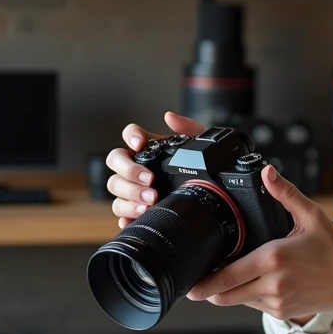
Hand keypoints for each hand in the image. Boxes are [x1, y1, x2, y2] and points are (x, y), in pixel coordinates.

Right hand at [106, 112, 205, 228]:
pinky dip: (126, 215)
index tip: (140, 144)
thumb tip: (170, 117)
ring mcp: (134, 187)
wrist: (216, 193)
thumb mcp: (201, 146)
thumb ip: (188, 128)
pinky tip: (137, 216)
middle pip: (115, 161)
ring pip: (115, 186)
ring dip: (130, 193)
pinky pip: (121, 212)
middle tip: (149, 180)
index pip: (131, 135)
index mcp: (151, 148)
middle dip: (129, 170)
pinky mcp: (135, 208)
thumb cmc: (204, 168)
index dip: (131, 136)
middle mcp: (137, 166)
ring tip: (151, 201)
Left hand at [185, 164, 332, 322]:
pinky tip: (256, 282)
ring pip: (238, 302)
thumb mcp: (312, 216)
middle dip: (207, 291)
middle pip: (223, 296)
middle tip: (195, 283)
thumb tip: (268, 172)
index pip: (226, 277)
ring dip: (229, 292)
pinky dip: (249, 296)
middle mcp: (272, 284)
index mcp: (273, 258)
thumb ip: (286, 194)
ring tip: (228, 277)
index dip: (203, 282)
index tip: (190, 281)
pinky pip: (255, 306)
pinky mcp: (283, 312)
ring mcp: (277, 302)